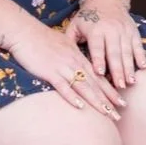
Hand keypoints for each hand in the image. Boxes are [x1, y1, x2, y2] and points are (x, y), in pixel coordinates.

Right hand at [5, 17, 125, 119]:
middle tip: (121, 112)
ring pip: (84, 86)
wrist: (24, 31)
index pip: (98, 77)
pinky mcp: (49, 71)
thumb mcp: (63, 45)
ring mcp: (62, 67)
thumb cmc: (41, 39)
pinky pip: (63, 86)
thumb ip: (72, 57)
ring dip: (96, 101)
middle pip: (95, 84)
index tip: (121, 102)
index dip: (110, 91)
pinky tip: (80, 106)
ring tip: (107, 113)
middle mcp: (74, 62)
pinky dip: (72, 97)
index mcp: (78, 57)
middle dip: (109, 99)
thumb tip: (79, 68)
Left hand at [67, 0, 145, 87]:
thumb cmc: (87, 16)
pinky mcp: (133, 31)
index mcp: (95, 30)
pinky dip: (141, 56)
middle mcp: (111, 30)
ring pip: (127, 51)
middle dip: (117, 70)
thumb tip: (63, 60)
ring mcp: (124, 31)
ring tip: (130, 82)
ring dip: (129, 67)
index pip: (97, 47)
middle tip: (119, 86)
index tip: (99, 73)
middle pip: (114, 53)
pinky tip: (143, 68)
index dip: (98, 60)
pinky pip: (138, 45)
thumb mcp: (75, 25)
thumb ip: (69, 41)